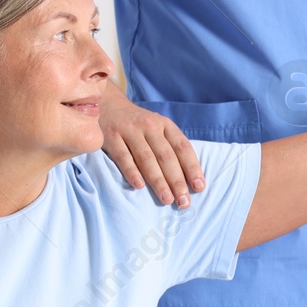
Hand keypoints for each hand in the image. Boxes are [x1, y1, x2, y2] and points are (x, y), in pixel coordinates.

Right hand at [100, 93, 205, 208]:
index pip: (182, 147)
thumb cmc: (138, 126)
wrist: (106, 105)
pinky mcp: (111, 137)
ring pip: (147, 158)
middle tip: (184, 201)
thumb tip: (189, 179)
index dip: (192, 168)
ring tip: (167, 199)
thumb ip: (170, 147)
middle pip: (166, 156)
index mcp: (165, 125)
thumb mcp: (158, 128)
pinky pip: (123, 157)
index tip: (199, 187)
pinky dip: (132, 172)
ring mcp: (129, 131)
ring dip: (158, 181)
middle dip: (177, 181)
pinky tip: (139, 186)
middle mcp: (150, 126)